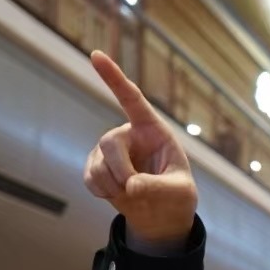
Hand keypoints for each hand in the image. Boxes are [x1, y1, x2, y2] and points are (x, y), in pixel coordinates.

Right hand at [83, 51, 197, 248]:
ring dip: (114, 186)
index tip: (96, 54)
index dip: (114, 77)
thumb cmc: (176, 195)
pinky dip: (104, 193)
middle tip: (135, 189)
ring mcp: (109, 151)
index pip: (132, 99)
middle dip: (120, 169)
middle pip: (108, 141)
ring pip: (98, 164)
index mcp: (153, 130)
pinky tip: (118, 195)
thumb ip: (159, 187)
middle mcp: (129, 134)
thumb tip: (131, 186)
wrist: (161, 215)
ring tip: (133, 194)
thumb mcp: (179, 192)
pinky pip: (90, 178)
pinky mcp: (96, 167)